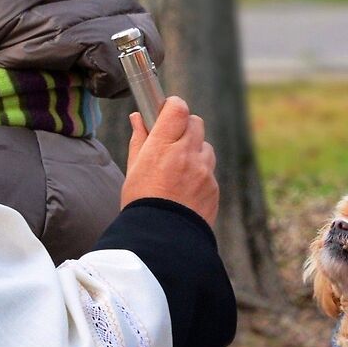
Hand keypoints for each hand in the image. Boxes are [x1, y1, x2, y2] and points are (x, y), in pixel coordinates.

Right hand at [120, 97, 218, 225]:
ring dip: (195, 151)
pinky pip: (210, 170)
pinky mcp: (214, 187)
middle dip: (185, 127)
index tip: (167, 110)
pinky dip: (200, 173)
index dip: (173, 106)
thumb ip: (139, 140)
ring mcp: (204, 171)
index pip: (177, 108)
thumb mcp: (133, 169)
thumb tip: (137, 117)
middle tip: (172, 140)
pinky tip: (186, 189)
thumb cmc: (141, 203)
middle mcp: (186, 154)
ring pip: (205, 146)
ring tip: (179, 170)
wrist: (161, 240)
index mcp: (162, 147)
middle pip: (195, 122)